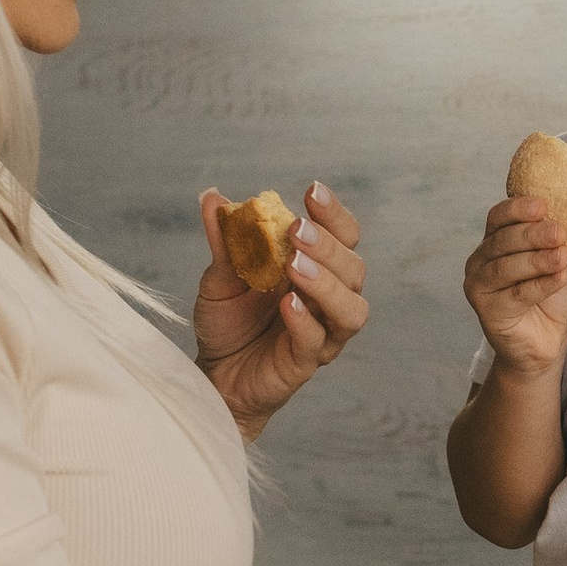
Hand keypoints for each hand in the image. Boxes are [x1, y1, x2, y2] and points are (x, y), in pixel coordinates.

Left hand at [194, 181, 365, 438]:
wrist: (214, 374)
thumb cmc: (227, 324)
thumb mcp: (220, 276)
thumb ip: (225, 241)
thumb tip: (212, 198)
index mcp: (316, 270)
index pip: (344, 238)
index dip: (335, 215)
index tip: (312, 191)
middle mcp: (328, 301)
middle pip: (354, 270)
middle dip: (328, 246)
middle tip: (296, 230)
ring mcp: (322, 334)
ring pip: (351, 309)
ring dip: (326, 284)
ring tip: (295, 266)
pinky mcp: (305, 364)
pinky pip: (317, 342)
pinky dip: (305, 321)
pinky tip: (287, 303)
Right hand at [465, 195, 566, 380]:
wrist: (543, 342)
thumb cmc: (547, 298)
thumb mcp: (555, 262)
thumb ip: (554, 243)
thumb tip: (562, 222)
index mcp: (494, 242)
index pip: (498, 218)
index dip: (518, 208)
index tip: (542, 205)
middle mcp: (481, 261)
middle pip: (502, 240)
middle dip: (533, 234)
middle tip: (559, 232)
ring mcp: (480, 286)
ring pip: (506, 267)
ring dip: (537, 259)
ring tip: (562, 256)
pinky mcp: (488, 312)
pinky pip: (516, 294)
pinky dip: (541, 284)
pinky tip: (560, 278)